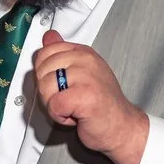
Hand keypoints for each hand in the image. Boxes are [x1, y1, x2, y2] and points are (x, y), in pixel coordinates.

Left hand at [34, 30, 150, 163]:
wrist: (121, 126)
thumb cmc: (102, 104)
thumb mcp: (81, 73)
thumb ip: (63, 55)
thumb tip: (49, 37)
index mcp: (83, 53)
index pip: (46, 52)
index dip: (45, 74)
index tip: (62, 84)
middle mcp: (86, 60)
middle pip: (42, 71)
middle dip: (48, 92)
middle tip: (68, 99)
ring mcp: (86, 76)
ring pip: (45, 87)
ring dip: (54, 105)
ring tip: (73, 107)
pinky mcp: (84, 96)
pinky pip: (54, 105)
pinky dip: (60, 116)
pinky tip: (75, 115)